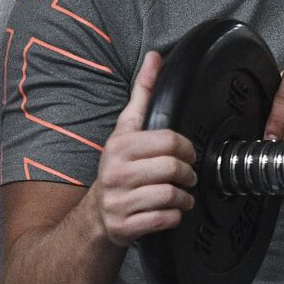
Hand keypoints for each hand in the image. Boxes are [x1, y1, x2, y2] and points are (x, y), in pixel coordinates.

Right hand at [88, 52, 197, 246]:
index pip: (169, 141)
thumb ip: (142, 93)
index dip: (187, 148)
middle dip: (188, 174)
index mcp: (120, 147)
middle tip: (187, 177)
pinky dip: (174, 217)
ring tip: (182, 196)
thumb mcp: (126, 130)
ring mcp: (118, 201)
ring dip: (184, 198)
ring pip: (171, 195)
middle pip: (172, 168)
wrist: (95, 217)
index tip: (188, 154)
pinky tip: (169, 212)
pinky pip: (164, 219)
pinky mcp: (124, 226)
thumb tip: (154, 56)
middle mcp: (115, 173)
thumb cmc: (118, 168)